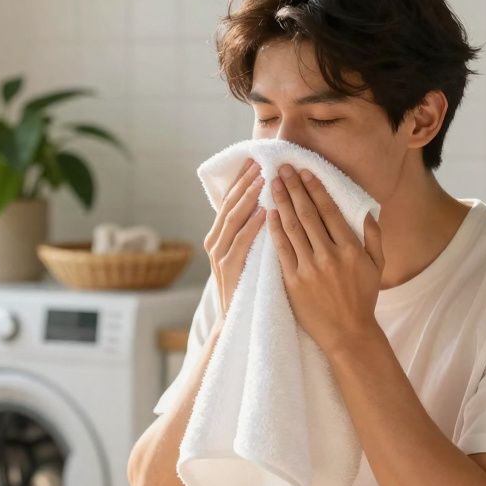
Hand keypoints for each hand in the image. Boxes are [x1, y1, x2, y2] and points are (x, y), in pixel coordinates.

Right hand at [204, 158, 264, 317]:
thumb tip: (269, 204)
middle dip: (245, 182)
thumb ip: (252, 233)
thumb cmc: (249, 289)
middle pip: (230, 204)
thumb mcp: (249, 256)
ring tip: (263, 179)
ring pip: (232, 220)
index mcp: (220, 237)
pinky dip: (251, 227)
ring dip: (248, 198)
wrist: (237, 325)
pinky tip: (263, 213)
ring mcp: (219, 258)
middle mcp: (215, 243)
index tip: (256, 160)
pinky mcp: (228, 272)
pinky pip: (240, 244)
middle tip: (261, 161)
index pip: (231, 200)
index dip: (242, 180)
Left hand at [268, 163, 385, 356]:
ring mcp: (310, 269)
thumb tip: (368, 209)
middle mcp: (330, 256)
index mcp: (351, 249)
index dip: (315, 189)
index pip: (329, 211)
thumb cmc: (363, 298)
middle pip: (308, 214)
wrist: (348, 333)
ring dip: (282, 203)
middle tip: (283, 169)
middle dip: (294, 189)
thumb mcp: (377, 266)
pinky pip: (282, 250)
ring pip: (292, 229)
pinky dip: (274, 230)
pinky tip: (268, 213)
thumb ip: (374, 236)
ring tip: (273, 184)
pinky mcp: (294, 282)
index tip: (305, 171)